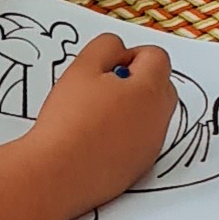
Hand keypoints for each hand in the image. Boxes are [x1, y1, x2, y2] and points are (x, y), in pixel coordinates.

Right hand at [26, 32, 176, 219]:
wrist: (58, 173)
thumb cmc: (70, 119)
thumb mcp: (83, 67)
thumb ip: (106, 46)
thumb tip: (119, 50)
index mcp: (152, 89)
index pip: (157, 56)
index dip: (129, 56)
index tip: (105, 70)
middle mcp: (160, 118)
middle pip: (159, 85)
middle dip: (135, 81)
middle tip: (100, 90)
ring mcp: (152, 146)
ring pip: (150, 114)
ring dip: (131, 108)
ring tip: (95, 116)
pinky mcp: (140, 168)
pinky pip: (140, 141)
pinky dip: (125, 135)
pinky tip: (96, 141)